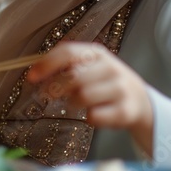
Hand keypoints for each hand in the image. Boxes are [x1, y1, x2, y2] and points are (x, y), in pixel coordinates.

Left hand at [27, 42, 153, 153]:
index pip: (68, 52)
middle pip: (73, 77)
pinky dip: (88, 118)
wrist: (139, 100)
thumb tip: (34, 73)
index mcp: (97, 53)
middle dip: (56, 88)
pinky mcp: (125, 111)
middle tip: (51, 95)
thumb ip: (64, 66)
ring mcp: (120, 89)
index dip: (47, 64)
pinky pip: (95, 116)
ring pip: (82, 97)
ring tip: (75, 103)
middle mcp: (111, 67)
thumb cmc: (103, 82)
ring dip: (72, 103)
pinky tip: (92, 114)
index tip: (31, 77)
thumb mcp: (88, 67)